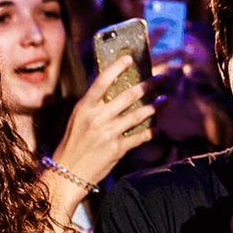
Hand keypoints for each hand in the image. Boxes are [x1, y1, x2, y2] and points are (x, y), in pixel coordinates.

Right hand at [53, 54, 160, 187]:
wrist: (67, 174)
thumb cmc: (73, 145)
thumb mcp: (78, 120)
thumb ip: (94, 106)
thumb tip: (112, 89)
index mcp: (84, 108)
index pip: (101, 82)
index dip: (116, 68)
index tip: (130, 58)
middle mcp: (96, 119)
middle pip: (127, 96)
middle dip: (148, 86)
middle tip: (160, 79)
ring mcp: (108, 134)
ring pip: (137, 115)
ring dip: (154, 107)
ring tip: (165, 100)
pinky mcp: (116, 149)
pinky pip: (139, 137)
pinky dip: (150, 132)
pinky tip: (158, 127)